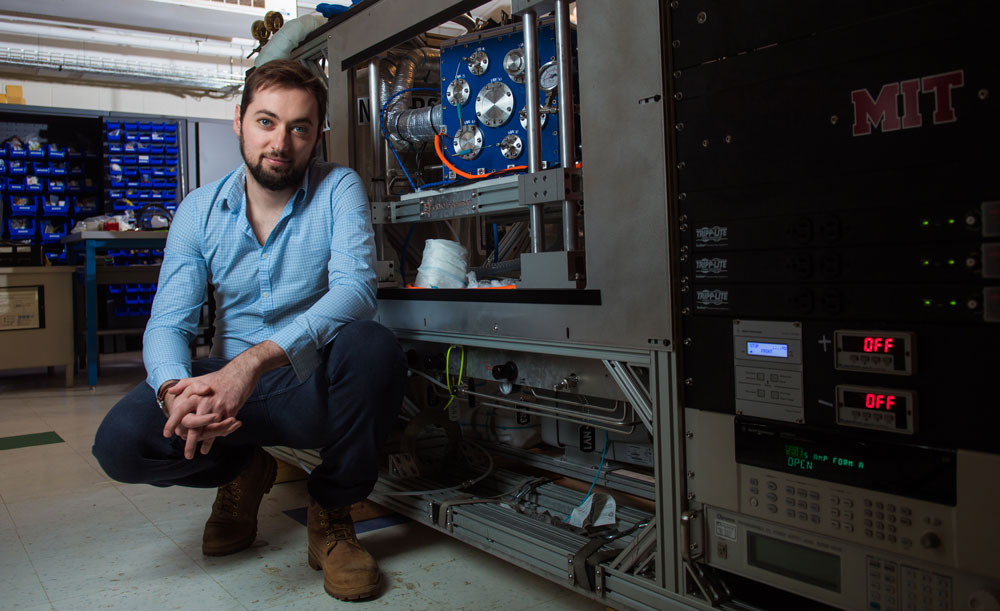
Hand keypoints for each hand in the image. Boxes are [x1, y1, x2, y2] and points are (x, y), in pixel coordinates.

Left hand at [161, 341, 287, 458]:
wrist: (240, 372)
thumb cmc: (218, 378)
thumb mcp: (198, 379)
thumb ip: (183, 385)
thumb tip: (170, 391)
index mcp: (194, 395)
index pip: (179, 412)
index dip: (172, 424)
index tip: (167, 434)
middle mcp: (205, 402)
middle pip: (194, 427)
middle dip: (190, 443)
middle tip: (188, 455)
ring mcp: (218, 407)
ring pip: (209, 430)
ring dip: (204, 443)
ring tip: (200, 452)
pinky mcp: (231, 410)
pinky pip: (222, 427)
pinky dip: (218, 436)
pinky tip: (214, 443)